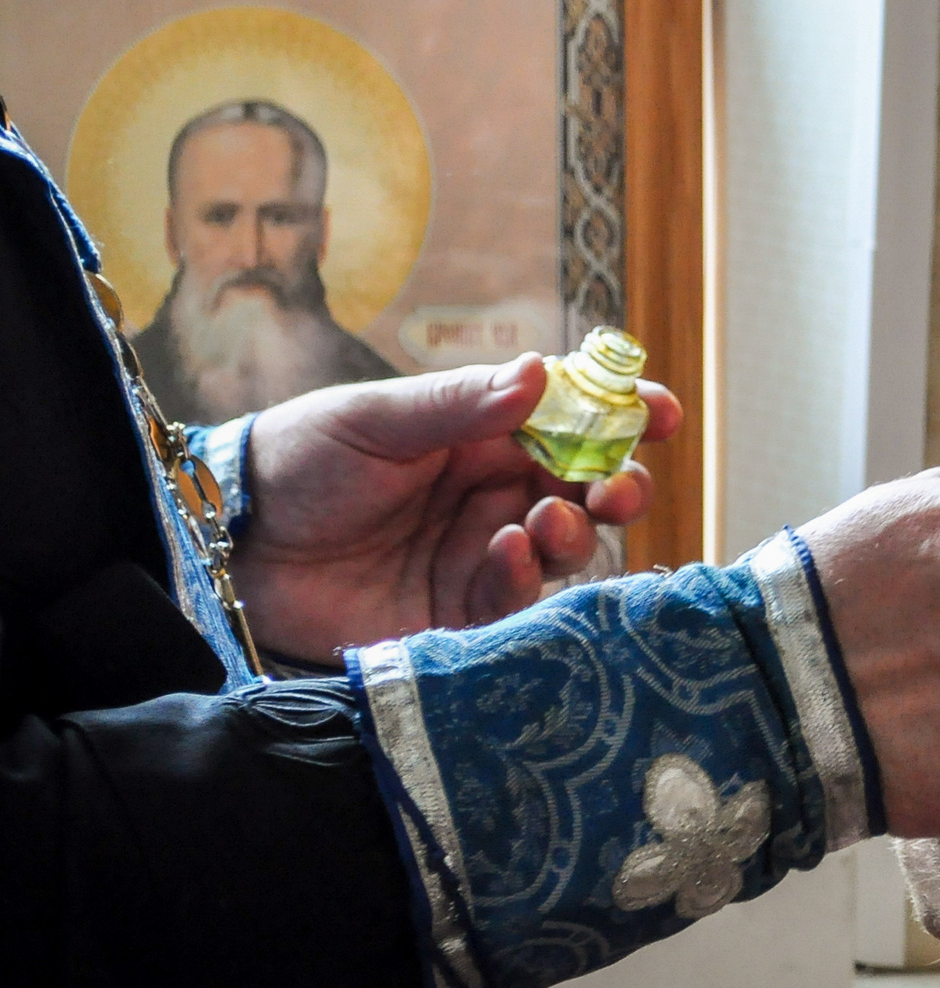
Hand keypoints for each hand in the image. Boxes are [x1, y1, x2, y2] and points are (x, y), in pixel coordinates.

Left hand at [232, 355, 682, 662]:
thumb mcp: (375, 418)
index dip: (623, 415)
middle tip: (620, 488)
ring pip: (567, 547)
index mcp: (484, 435)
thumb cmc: (299, 461)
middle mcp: (495, 493)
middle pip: (587, 489)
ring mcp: (481, 554)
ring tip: (545, 521)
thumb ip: (458, 404)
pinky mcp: (459, 614)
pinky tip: (503, 552)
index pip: (573, 419)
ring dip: (576, 532)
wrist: (231, 546)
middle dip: (619, 486)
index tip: (660, 416)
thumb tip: (540, 373)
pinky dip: (525, 577)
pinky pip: (517, 601)